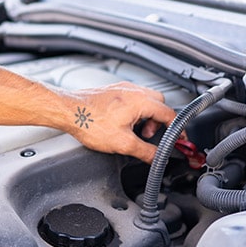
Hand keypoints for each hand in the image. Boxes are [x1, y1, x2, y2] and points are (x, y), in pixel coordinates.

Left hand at [61, 82, 176, 162]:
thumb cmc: (90, 122)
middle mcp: (134, 91)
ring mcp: (122, 89)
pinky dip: (134, 111)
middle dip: (158, 122)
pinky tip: (123, 123)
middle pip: (160, 104)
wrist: (68, 111)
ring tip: (134, 131)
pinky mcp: (112, 91)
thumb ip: (145, 151)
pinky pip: (132, 99)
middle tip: (148, 136)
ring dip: (146, 116)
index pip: (169, 114)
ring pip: (146, 100)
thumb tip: (157, 158)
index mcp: (141, 101)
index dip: (176, 129)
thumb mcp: (122, 143)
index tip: (177, 138)